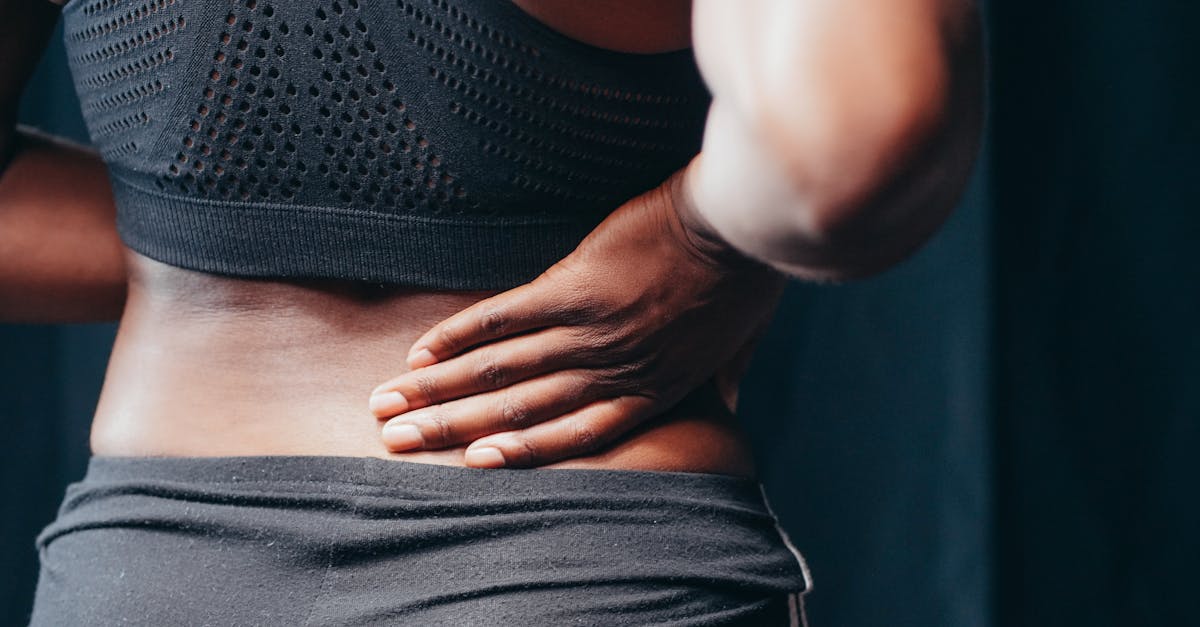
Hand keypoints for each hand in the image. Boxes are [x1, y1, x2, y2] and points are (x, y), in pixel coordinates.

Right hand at [368, 164, 785, 467]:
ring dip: (439, 389)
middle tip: (396, 441)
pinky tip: (422, 349)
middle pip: (518, 410)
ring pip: (500, 370)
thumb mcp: (742, 342)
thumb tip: (730, 404)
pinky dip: (460, 335)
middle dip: (451, 428)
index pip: (573, 434)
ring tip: (390, 403)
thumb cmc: (747, 279)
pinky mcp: (575, 287)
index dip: (517, 451)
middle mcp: (611, 371)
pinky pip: (505, 319)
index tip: (471, 462)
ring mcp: (590, 332)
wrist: (742, 225)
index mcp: (650, 389)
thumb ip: (724, 379)